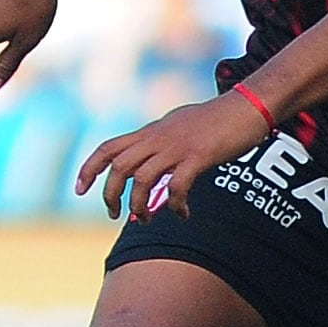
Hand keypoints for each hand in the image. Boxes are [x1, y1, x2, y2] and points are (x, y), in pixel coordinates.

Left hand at [75, 88, 271, 220]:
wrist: (247, 107)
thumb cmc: (216, 120)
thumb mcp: (179, 126)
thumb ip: (162, 142)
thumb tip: (152, 163)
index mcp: (150, 132)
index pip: (108, 148)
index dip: (89, 169)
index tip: (80, 190)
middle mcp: (158, 138)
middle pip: (118, 167)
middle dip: (110, 195)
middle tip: (116, 215)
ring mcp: (177, 147)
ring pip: (141, 179)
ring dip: (140, 205)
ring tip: (147, 219)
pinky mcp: (198, 157)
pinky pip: (176, 187)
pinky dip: (175, 206)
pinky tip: (183, 214)